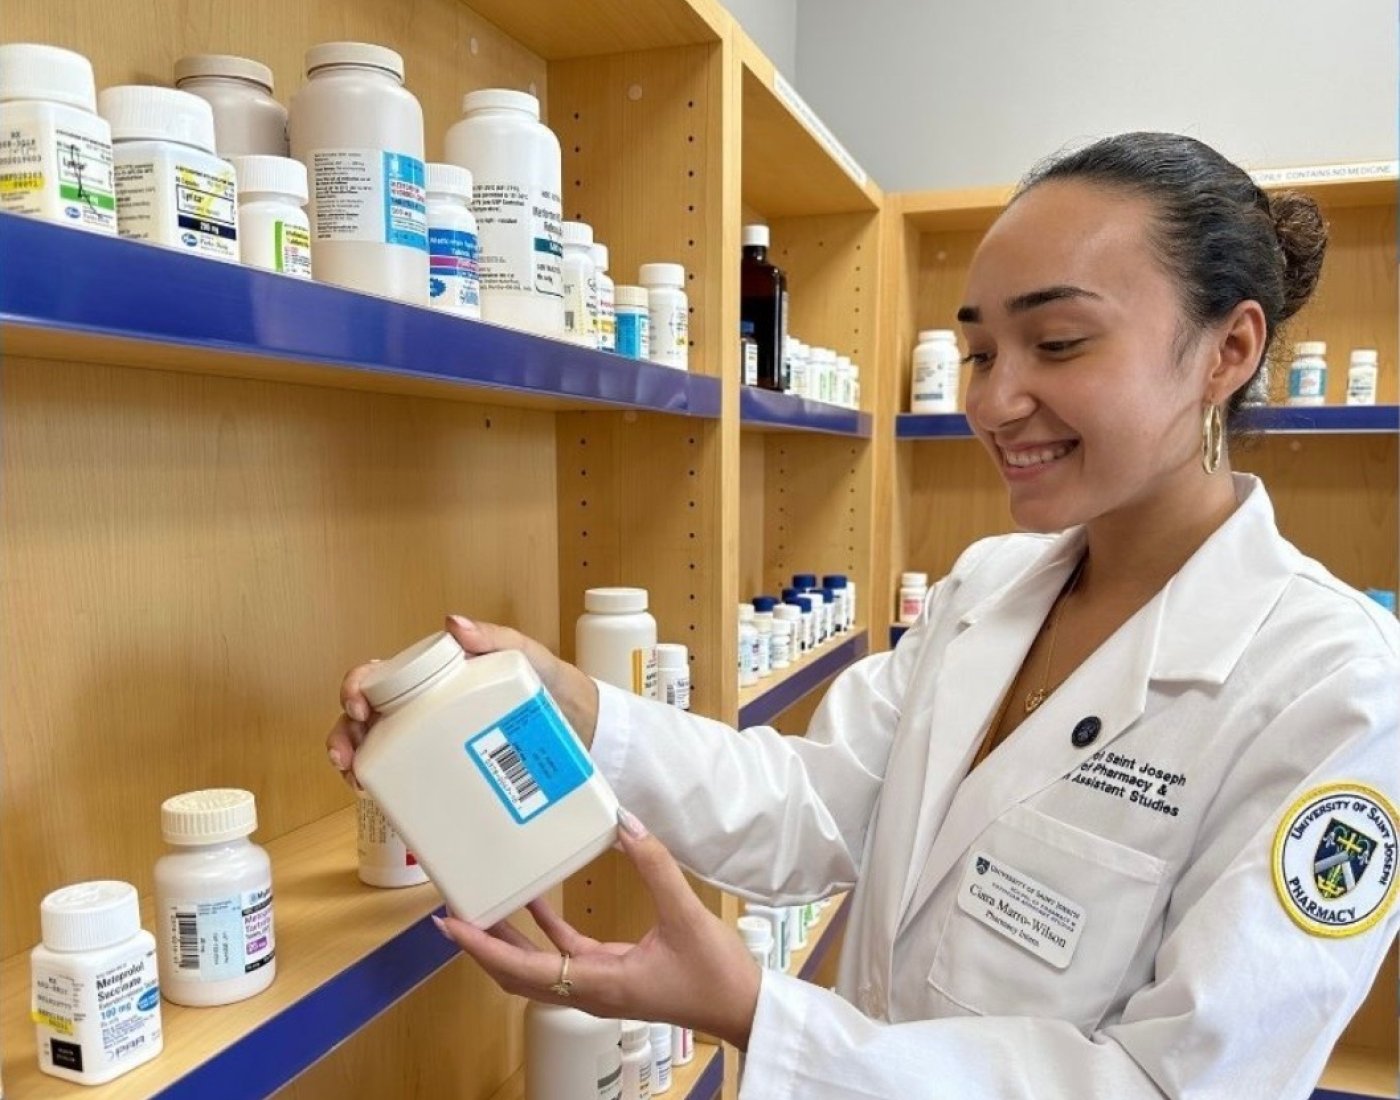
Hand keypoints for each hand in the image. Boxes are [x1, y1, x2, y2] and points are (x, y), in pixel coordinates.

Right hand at [326, 615, 599, 785]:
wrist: (586, 729)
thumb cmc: (554, 685)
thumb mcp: (527, 657)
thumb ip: (495, 638)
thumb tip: (453, 622)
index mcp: (436, 677)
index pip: (380, 676)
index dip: (356, 688)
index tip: (360, 707)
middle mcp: (427, 709)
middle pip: (368, 719)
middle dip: (345, 736)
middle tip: (349, 759)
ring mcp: (436, 743)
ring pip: (381, 753)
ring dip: (359, 767)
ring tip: (359, 785)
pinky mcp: (452, 774)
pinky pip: (411, 783)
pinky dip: (390, 792)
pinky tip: (385, 804)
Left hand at [432, 808, 761, 1050]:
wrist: (741, 1008)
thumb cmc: (714, 975)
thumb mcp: (686, 916)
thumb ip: (656, 868)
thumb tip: (625, 824)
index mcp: (597, 984)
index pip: (524, 969)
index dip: (484, 947)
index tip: (452, 925)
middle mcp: (588, 990)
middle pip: (516, 975)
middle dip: (481, 945)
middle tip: (451, 914)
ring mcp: (598, 984)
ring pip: (535, 967)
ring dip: (505, 941)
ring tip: (479, 907)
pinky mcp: (611, 974)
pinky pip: (563, 954)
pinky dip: (544, 930)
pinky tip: (536, 900)